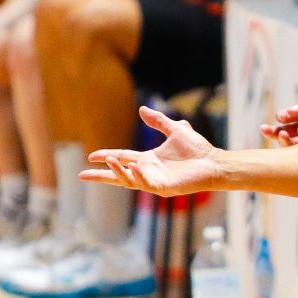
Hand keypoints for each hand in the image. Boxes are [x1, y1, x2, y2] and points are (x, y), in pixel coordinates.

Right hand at [81, 106, 220, 196]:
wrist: (215, 162)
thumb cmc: (198, 150)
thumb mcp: (176, 130)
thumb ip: (159, 121)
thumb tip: (142, 109)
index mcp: (148, 159)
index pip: (122, 157)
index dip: (107, 157)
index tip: (91, 156)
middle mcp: (149, 171)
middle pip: (119, 175)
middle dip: (101, 176)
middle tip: (82, 176)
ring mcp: (156, 181)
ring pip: (130, 180)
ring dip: (118, 172)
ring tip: (108, 160)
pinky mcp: (165, 188)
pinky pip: (147, 183)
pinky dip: (138, 176)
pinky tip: (133, 166)